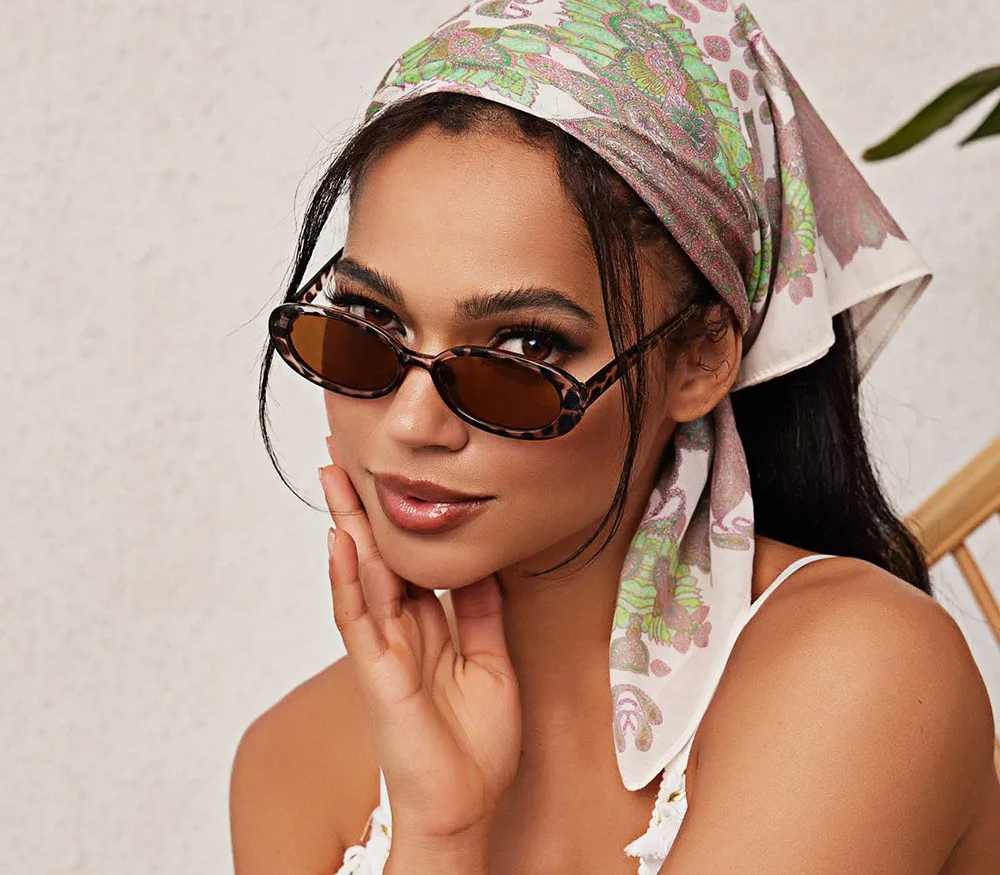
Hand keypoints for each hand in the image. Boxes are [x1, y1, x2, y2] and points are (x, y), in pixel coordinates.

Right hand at [320, 440, 520, 843]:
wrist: (466, 806)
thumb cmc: (474, 745)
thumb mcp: (491, 661)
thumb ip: (483, 612)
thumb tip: (484, 563)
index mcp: (426, 625)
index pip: (406, 555)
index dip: (396, 513)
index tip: (391, 469)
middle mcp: (399, 629)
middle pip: (375, 552)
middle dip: (360, 502)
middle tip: (344, 451)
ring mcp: (383, 648)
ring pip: (360, 572)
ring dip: (346, 522)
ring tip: (333, 474)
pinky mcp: (376, 671)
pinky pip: (359, 616)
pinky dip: (348, 577)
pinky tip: (339, 540)